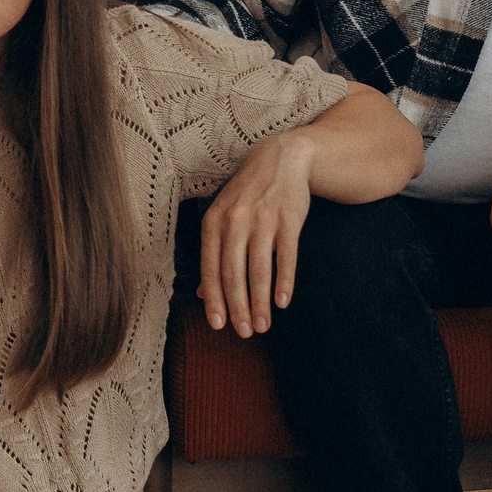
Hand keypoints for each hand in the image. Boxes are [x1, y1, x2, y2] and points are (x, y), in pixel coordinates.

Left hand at [198, 130, 315, 336]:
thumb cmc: (247, 194)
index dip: (214, 300)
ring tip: (264, 325)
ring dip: (261, 302)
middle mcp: (235, 221)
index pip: (210, 269)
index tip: (219, 326)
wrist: (281, 159)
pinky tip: (283, 302)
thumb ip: (212, 254)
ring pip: (259, 270)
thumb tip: (201, 295)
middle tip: (245, 332)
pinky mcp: (289, 219)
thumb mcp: (222, 216)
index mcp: (214, 222)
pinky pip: (286, 257)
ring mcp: (263, 220)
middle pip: (234, 274)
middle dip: (238, 308)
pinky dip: (284, 282)